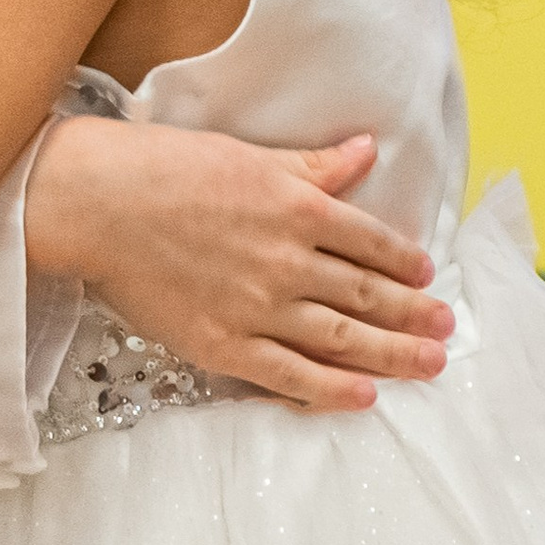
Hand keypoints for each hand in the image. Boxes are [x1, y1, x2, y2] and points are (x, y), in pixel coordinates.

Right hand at [22, 119, 449, 413]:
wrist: (98, 203)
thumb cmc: (165, 167)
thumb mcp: (248, 154)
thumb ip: (312, 164)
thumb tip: (367, 149)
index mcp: (298, 207)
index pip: (370, 241)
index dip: (404, 262)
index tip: (426, 276)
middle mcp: (289, 261)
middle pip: (367, 295)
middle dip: (414, 314)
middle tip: (447, 329)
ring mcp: (259, 307)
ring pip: (342, 338)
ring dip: (393, 354)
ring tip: (429, 364)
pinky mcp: (224, 344)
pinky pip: (290, 374)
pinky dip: (332, 388)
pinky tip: (365, 396)